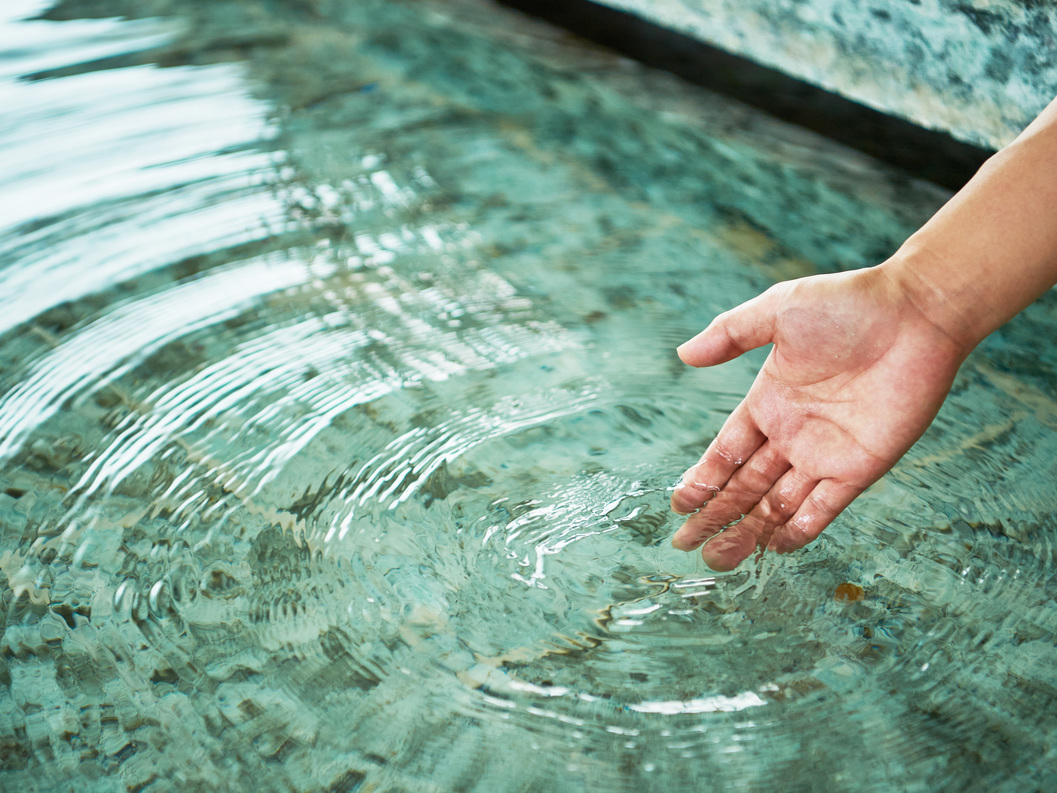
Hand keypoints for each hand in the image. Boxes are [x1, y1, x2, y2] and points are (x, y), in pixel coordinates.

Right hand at [671, 265, 966, 570]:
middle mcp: (793, 434)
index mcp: (769, 401)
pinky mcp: (860, 466)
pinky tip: (774, 549)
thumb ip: (730, 334)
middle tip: (687, 546)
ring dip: (749, 531)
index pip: (726, 452)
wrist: (916, 314)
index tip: (679, 506)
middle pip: (746, 486)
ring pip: (778, 504)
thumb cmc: (848, 304)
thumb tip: (683, 354)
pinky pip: (825, 507)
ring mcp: (825, 453)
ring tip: (720, 560)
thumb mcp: (778, 311)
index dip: (702, 480)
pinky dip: (801, 529)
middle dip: (716, 516)